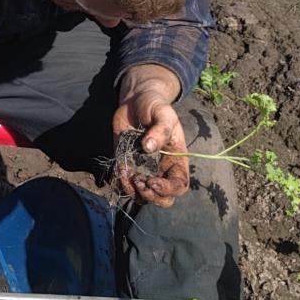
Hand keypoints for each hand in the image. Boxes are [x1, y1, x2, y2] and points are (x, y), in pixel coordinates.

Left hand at [112, 69, 189, 207]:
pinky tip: (121, 171)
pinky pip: (125, 184)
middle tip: (140, 182)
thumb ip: (160, 130)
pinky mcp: (127, 165)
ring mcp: (144, 170)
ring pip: (143, 196)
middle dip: (152, 196)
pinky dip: (121, 183)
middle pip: (163, 198)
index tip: (152, 180)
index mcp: (177, 160)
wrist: (136, 100)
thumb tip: (149, 147)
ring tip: (128, 175)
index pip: (179, 185)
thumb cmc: (155, 106)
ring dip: (134, 192)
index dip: (167, 189)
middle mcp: (162, 169)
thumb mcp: (163, 114)